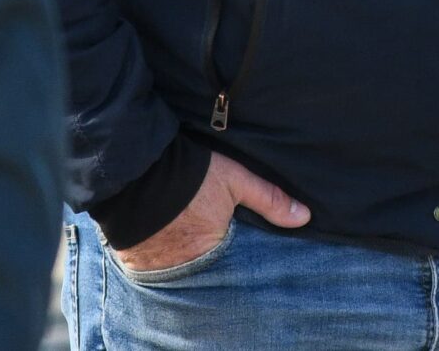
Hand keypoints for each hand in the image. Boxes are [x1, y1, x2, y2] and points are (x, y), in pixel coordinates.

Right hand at [111, 151, 309, 271]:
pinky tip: (168, 241)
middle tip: (212, 241)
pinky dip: (161, 257)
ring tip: (190, 240)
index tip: (238, 246)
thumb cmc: (190, 175)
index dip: (236, 256)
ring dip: (185, 258)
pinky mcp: (134, 260)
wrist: (135, 169)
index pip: (233, 266)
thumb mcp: (235, 180)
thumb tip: (304, 218)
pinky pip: (154, 266)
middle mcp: (184, 266)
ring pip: (179, 269)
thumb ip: (269, 199)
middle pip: (205, 269)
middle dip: (211, 259)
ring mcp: (157, 267)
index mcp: (211, 252)